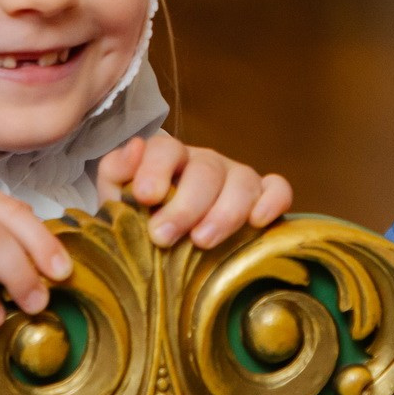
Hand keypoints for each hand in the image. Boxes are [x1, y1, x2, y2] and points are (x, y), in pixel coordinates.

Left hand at [97, 131, 292, 248]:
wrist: (168, 245)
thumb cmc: (144, 220)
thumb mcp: (119, 198)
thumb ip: (116, 173)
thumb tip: (134, 149)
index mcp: (170, 158)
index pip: (165, 149)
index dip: (155, 169)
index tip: (145, 198)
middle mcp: (206, 163)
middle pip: (205, 171)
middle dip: (185, 205)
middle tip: (164, 236)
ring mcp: (237, 177)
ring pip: (242, 181)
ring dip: (224, 212)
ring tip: (202, 242)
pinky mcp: (263, 195)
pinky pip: (278, 189)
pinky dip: (272, 201)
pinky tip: (258, 222)